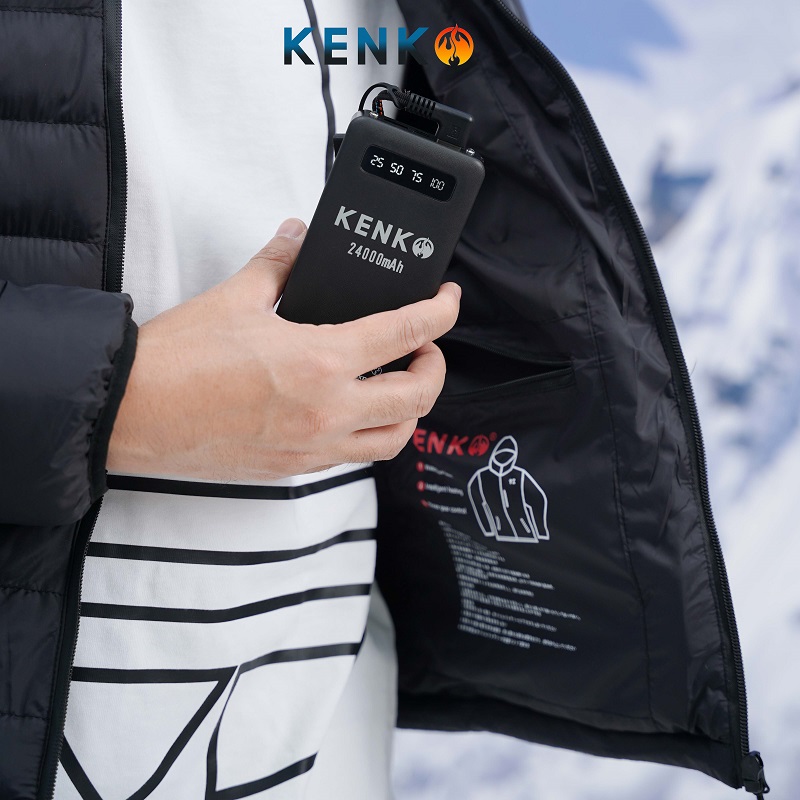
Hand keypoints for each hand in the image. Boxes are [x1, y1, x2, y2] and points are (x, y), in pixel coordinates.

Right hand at [107, 218, 460, 480]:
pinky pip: (354, 457)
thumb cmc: (177, 360)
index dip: (440, 313)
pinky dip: (371, 433)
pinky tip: (354, 410)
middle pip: (417, 397)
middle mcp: (327, 411)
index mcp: (320, 361)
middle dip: (435, 368)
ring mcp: (313, 447)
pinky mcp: (293, 468)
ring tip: (399, 384)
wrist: (132, 415)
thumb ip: (278, 263)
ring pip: (394, 439)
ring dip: (410, 410)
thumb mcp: (235, 297)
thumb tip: (295, 237)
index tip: (448, 301)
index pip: (405, 333)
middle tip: (424, 347)